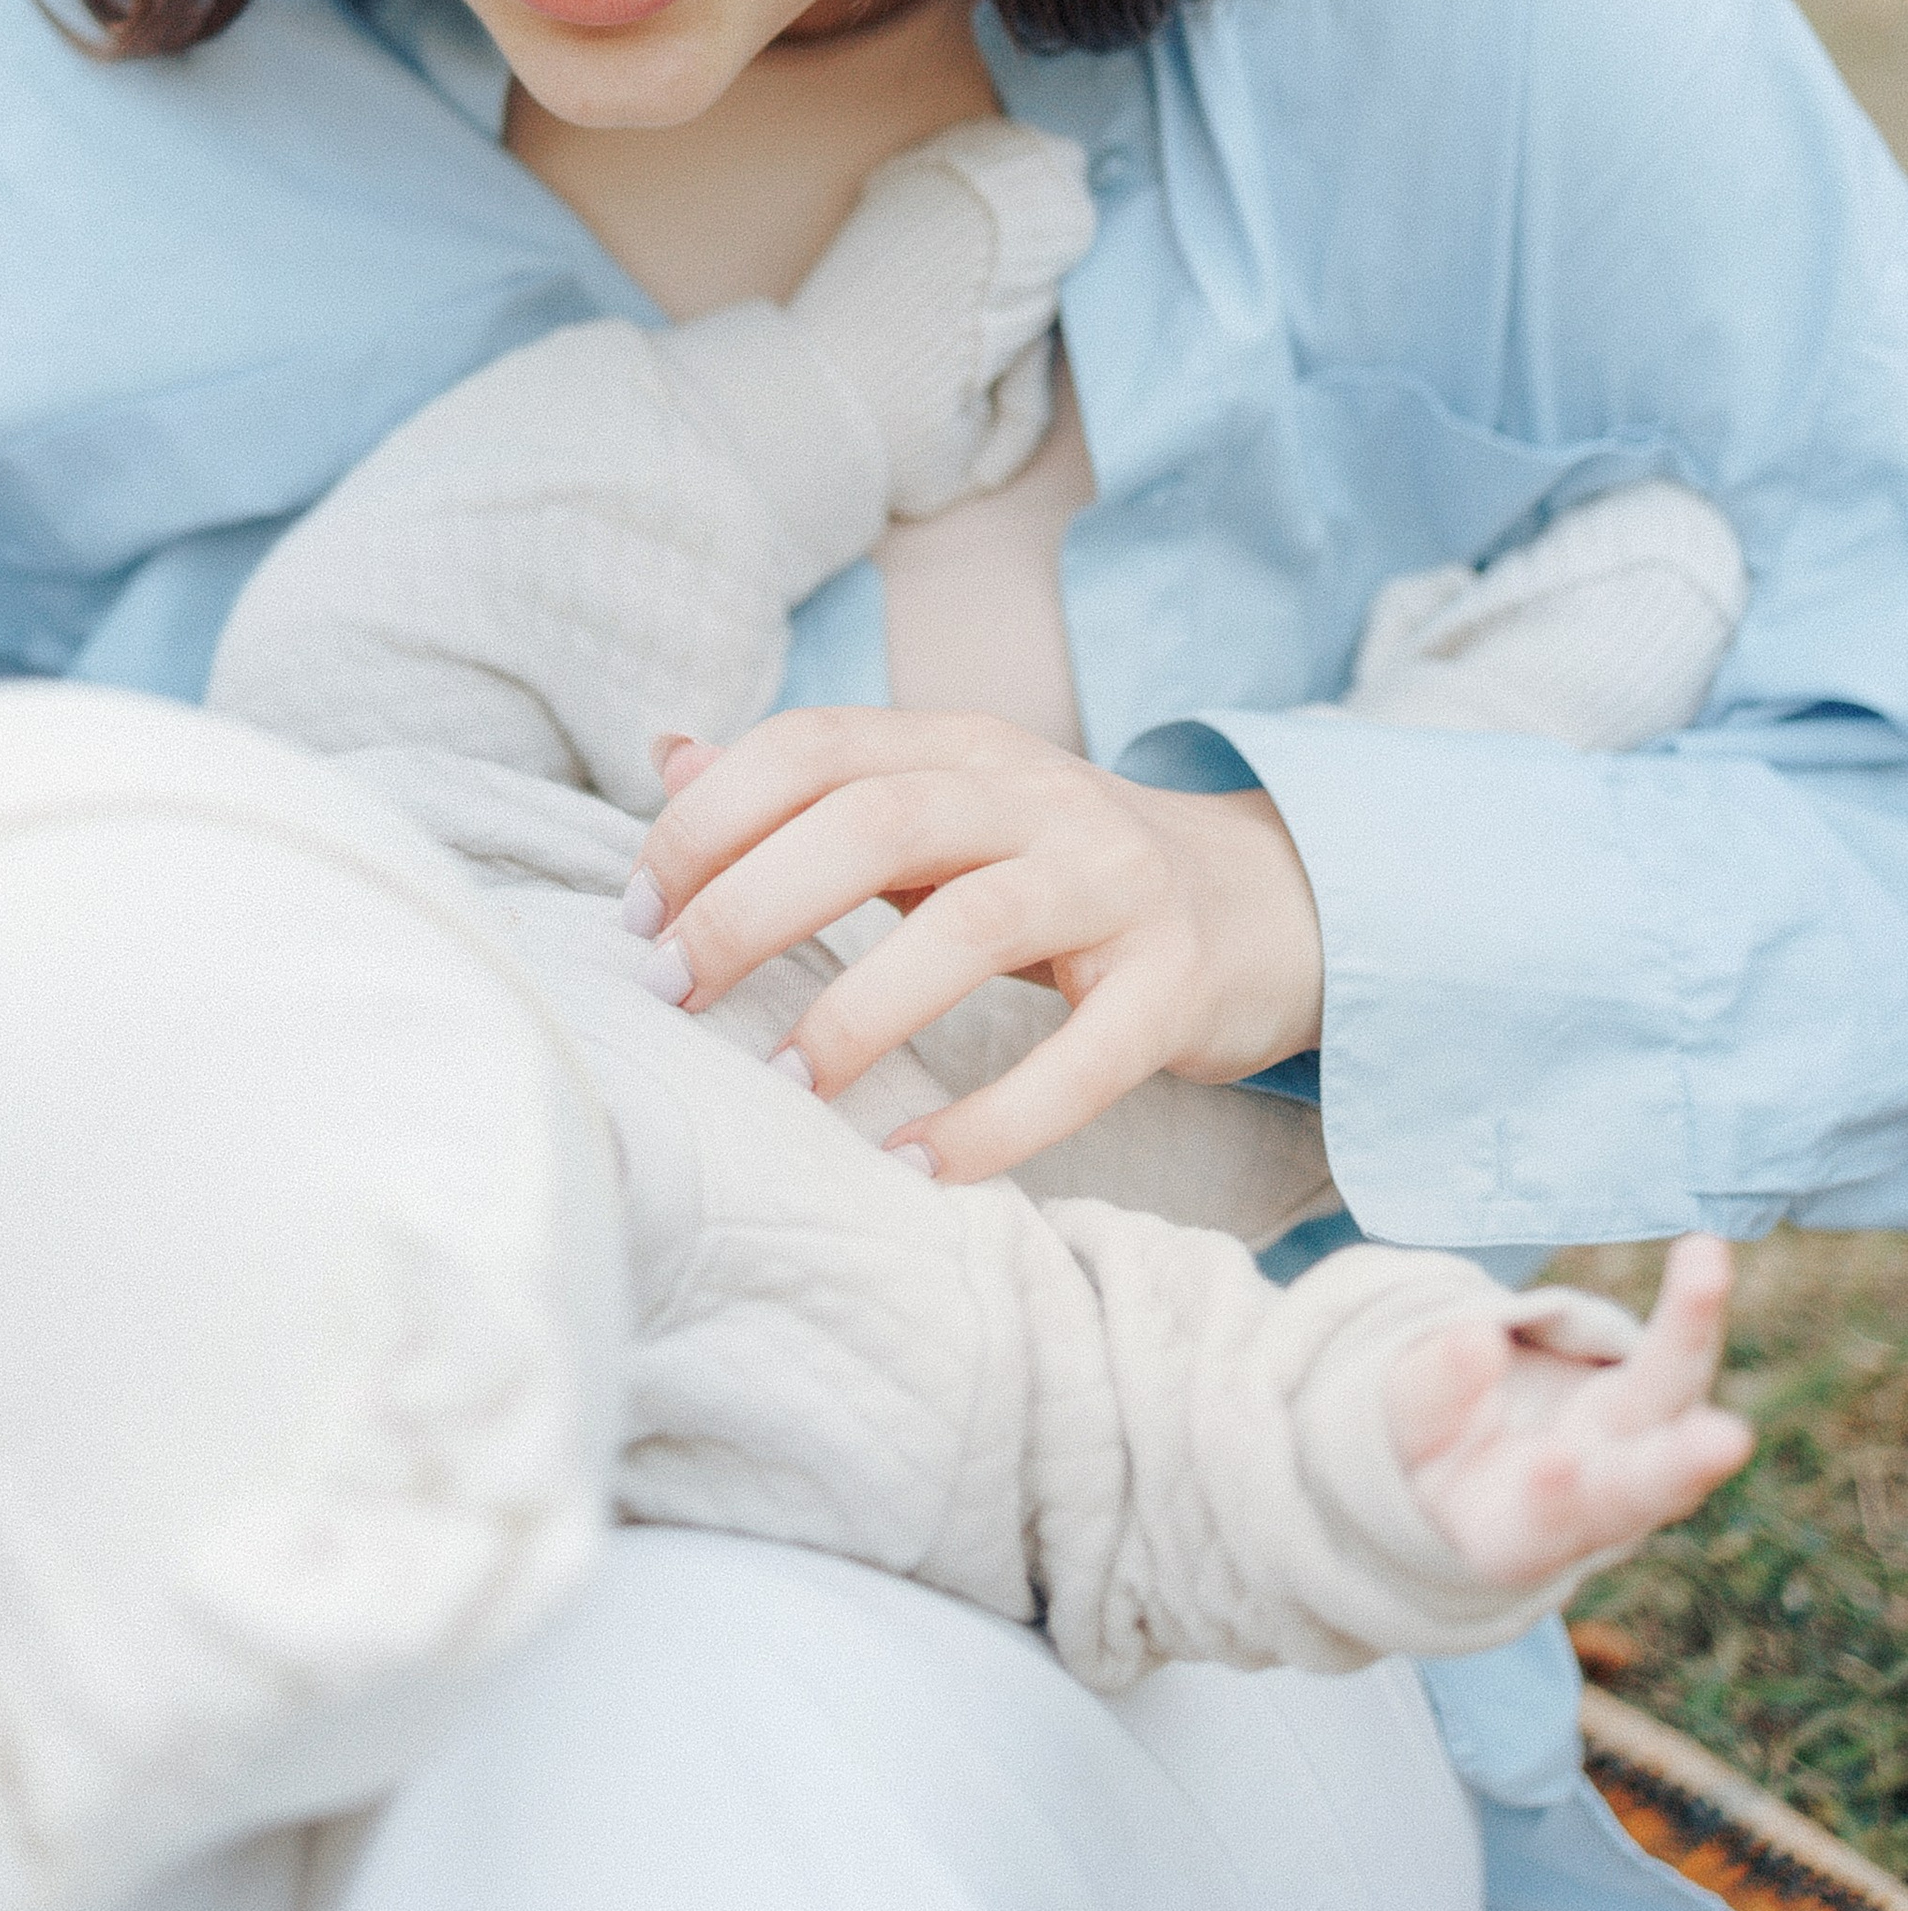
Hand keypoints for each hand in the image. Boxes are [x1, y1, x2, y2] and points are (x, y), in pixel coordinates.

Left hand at [626, 711, 1323, 1181]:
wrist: (1271, 902)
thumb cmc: (1062, 867)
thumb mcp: (944, 808)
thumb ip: (814, 788)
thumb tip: (667, 755)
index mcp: (960, 747)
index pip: (813, 746)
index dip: (709, 821)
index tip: (640, 916)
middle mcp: (1037, 795)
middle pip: (876, 821)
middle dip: (754, 906)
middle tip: (678, 992)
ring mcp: (1115, 885)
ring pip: (972, 925)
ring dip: (861, 1009)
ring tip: (788, 1082)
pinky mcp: (1176, 985)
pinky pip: (1083, 1058)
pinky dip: (995, 1120)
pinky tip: (917, 1164)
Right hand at [1386, 1235, 1751, 1587]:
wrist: (1485, 1460)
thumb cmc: (1437, 1457)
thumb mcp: (1408, 1435)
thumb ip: (1432, 1395)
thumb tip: (1476, 1339)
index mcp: (1516, 1533)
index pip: (1542, 1523)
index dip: (1549, 1496)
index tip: (1554, 1462)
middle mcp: (1598, 1504)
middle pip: (1642, 1486)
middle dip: (1680, 1463)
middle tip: (1726, 1439)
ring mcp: (1637, 1447)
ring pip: (1672, 1398)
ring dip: (1691, 1332)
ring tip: (1705, 1261)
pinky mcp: (1654, 1395)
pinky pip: (1678, 1350)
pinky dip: (1693, 1304)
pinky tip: (1703, 1248)